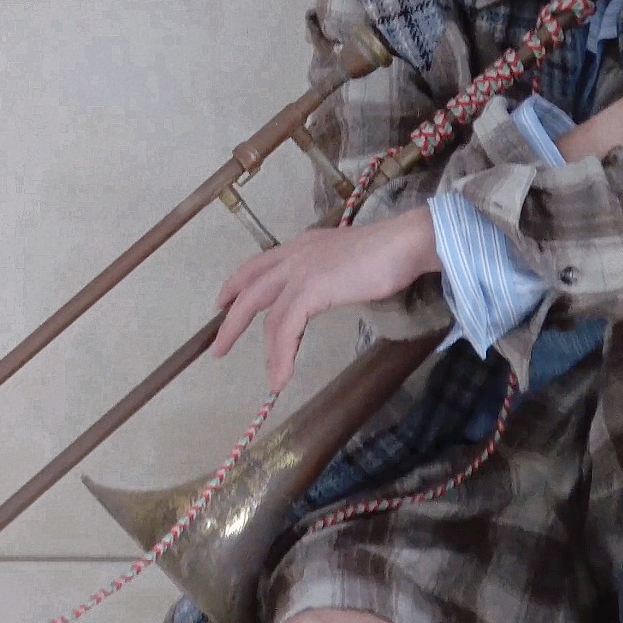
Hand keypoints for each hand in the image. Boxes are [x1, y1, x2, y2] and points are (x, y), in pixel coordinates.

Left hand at [209, 206, 438, 392]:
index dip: (237, 283)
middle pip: (251, 290)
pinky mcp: (310, 289)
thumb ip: (331, 272)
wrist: (404, 244)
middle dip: (232, 321)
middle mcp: (295, 255)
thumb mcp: (347, 261)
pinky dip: (282, 355)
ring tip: (270, 378)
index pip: (259, 264)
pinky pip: (286, 328)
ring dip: (266, 351)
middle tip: (219, 347)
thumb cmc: (389, 253)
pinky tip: (282, 376)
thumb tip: (331, 287)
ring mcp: (301, 271)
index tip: (223, 301)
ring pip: (267, 315)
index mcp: (303, 246)